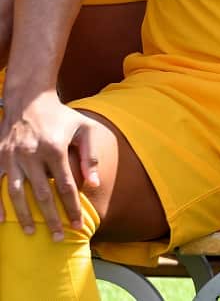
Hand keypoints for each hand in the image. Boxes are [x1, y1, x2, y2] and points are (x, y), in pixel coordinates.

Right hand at [0, 91, 99, 239]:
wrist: (29, 100)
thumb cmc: (61, 116)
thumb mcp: (84, 129)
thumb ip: (90, 157)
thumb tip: (93, 185)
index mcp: (54, 148)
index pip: (65, 186)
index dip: (72, 208)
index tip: (78, 225)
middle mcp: (31, 154)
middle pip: (41, 195)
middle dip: (50, 219)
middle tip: (57, 238)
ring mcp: (12, 157)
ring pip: (15, 194)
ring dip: (23, 216)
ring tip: (31, 233)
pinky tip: (3, 220)